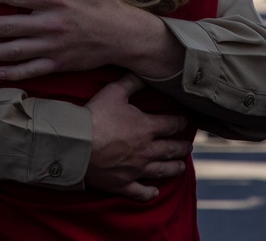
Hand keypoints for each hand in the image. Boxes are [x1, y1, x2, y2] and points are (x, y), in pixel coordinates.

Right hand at [84, 75, 189, 200]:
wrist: (76, 144)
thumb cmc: (95, 116)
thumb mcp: (114, 92)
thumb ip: (131, 82)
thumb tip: (143, 72)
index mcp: (147, 128)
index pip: (172, 124)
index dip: (182, 121)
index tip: (188, 121)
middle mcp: (146, 150)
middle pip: (171, 149)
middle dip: (182, 146)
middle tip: (188, 146)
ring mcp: (136, 169)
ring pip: (162, 171)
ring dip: (174, 168)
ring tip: (181, 167)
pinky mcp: (123, 184)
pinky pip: (140, 192)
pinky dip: (149, 193)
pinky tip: (155, 192)